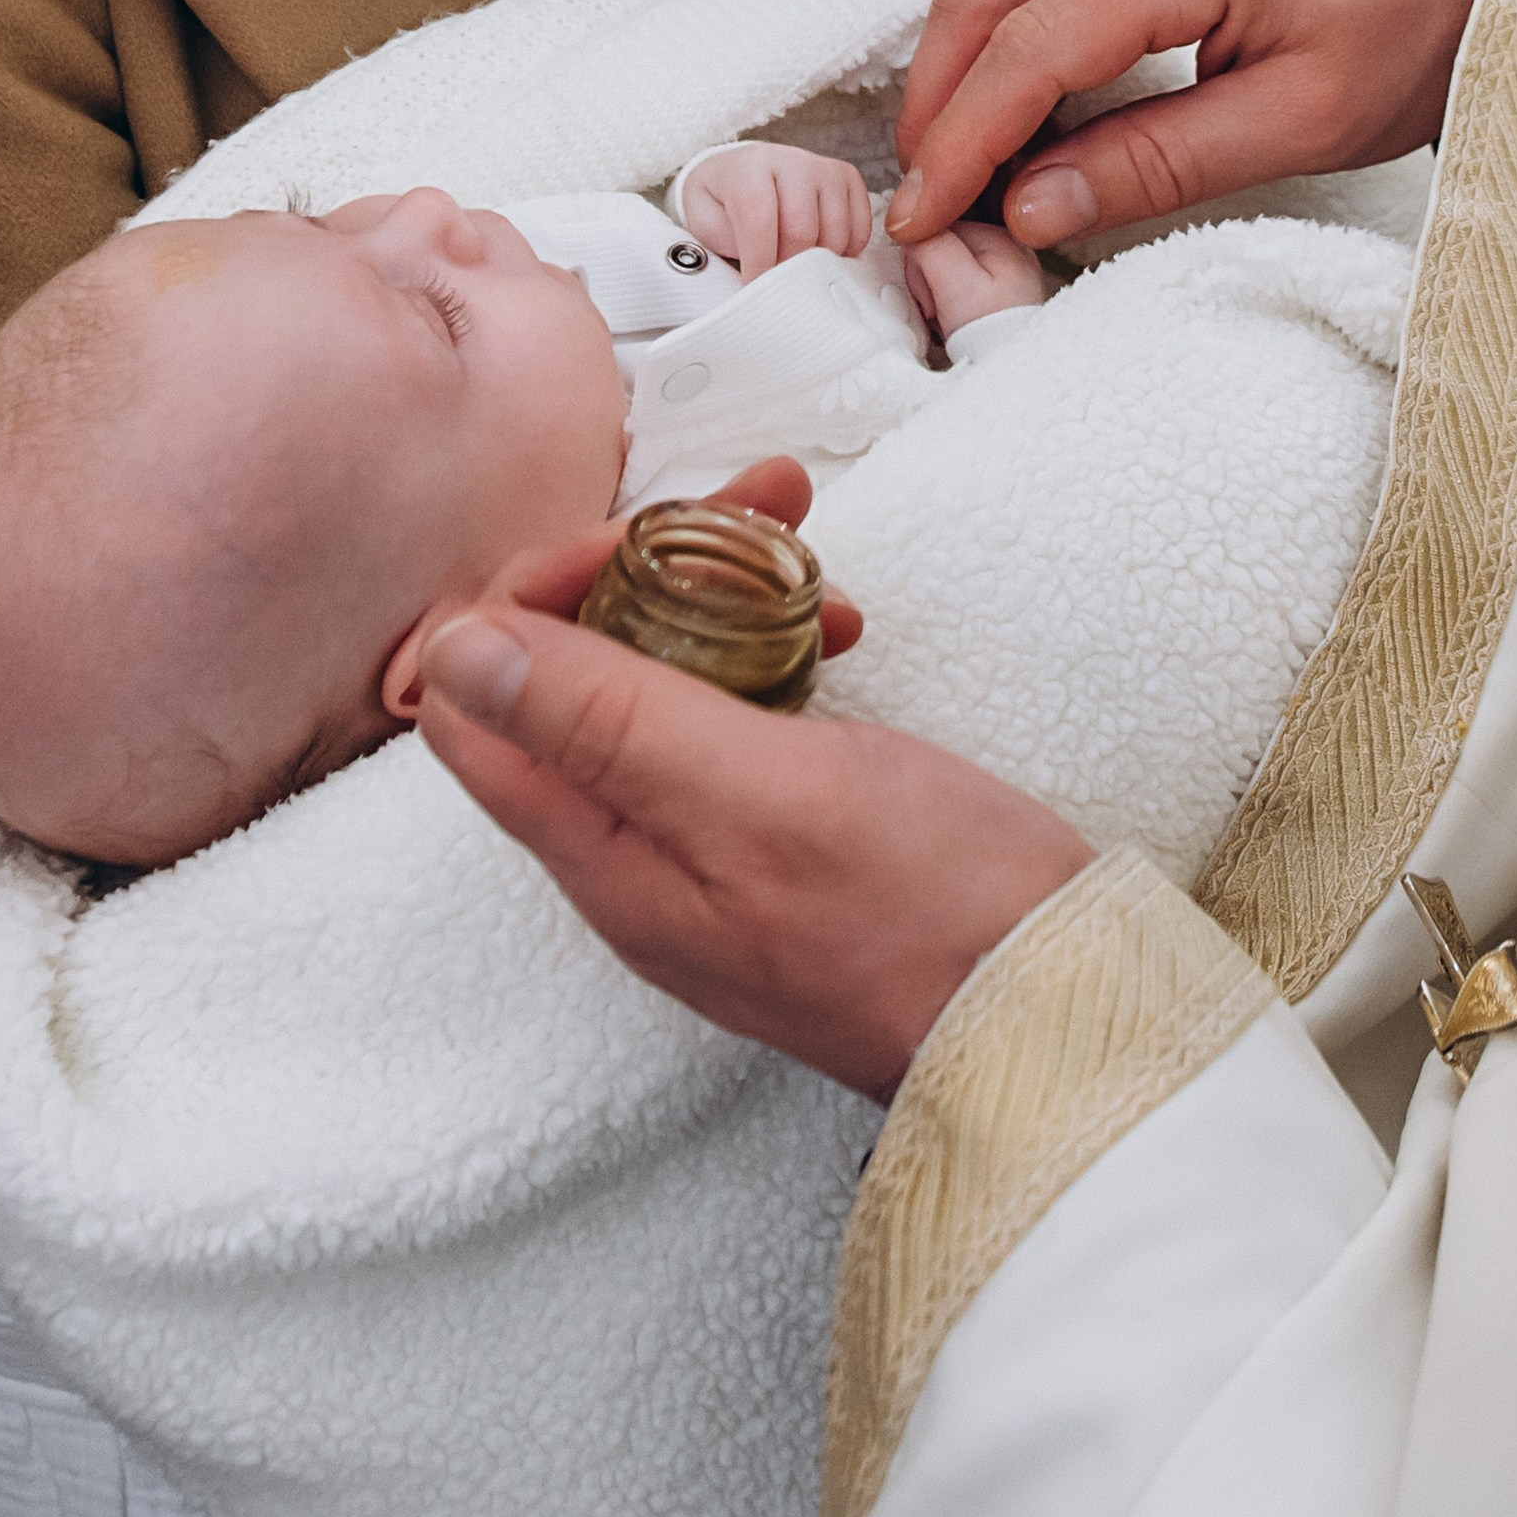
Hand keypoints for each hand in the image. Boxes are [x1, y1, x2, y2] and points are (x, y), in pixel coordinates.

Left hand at [416, 552, 1090, 1103]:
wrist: (1058, 1013)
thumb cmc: (926, 916)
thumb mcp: (759, 792)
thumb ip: (603, 721)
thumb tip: (458, 651)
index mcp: (603, 852)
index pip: (482, 703)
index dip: (536, 597)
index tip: (632, 543)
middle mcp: (633, 853)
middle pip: (573, 675)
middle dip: (644, 567)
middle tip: (756, 504)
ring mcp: (706, 845)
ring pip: (660, 682)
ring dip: (717, 593)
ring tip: (806, 538)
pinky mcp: (777, 835)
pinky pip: (731, 716)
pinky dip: (769, 648)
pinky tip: (834, 623)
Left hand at [680, 142, 871, 278]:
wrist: (741, 171)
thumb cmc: (723, 201)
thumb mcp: (704, 221)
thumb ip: (722, 246)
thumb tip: (754, 280)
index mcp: (749, 166)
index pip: (759, 218)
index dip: (760, 262)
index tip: (756, 289)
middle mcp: (791, 160)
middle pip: (801, 229)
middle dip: (788, 267)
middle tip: (775, 281)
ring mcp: (824, 167)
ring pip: (835, 232)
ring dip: (816, 262)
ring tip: (794, 263)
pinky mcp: (847, 178)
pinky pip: (859, 227)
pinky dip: (843, 252)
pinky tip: (821, 251)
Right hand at [889, 0, 1484, 249]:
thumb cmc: (1419, 39)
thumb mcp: (1300, 125)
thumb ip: (1155, 164)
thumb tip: (1028, 206)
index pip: (1033, 44)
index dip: (964, 138)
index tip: (922, 218)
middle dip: (939, 101)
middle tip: (923, 202)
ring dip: (965, 71)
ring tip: (960, 171)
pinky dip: (1009, 44)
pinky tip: (1015, 116)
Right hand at [903, 217, 1045, 337]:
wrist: (1012, 372)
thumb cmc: (994, 336)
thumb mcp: (956, 284)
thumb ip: (930, 246)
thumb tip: (910, 229)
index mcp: (1000, 237)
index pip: (936, 226)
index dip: (918, 262)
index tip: (928, 294)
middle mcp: (1006, 248)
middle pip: (939, 246)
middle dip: (927, 281)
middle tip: (939, 311)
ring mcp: (1005, 271)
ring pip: (944, 267)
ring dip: (935, 295)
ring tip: (948, 319)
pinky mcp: (997, 293)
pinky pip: (956, 286)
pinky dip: (947, 305)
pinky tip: (954, 321)